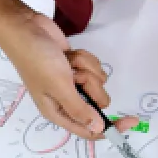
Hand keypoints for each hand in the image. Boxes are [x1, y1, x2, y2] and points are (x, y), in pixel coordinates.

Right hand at [0, 12, 138, 138]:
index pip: (89, 129)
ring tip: (67, 62)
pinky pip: (94, 67)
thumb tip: (97, 129)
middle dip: (91, 86)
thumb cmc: (37, 59)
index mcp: (58, 111)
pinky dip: (84, 58)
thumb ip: (79, 109)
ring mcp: (72, 82)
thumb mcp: (59, 86)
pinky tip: (69, 54)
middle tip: (75, 75)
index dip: (111, 127)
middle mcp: (66, 99)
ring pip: (98, 81)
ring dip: (85, 68)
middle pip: (98, 102)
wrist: (26, 28)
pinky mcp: (77, 67)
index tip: (131, 121)